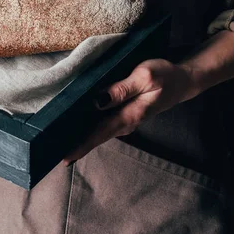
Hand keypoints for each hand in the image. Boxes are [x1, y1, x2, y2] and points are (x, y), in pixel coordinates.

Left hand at [62, 58, 199, 165]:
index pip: (99, 134)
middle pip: (94, 136)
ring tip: (54, 140)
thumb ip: (121, 89)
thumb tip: (97, 101)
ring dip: (78, 136)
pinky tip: (72, 124)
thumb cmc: (165, 76)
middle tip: (50, 151)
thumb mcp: (145, 76)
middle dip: (73, 144)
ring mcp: (123, 119)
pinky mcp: (122, 113)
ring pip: (96, 131)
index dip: (80, 146)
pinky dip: (87, 125)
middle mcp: (124, 122)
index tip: (63, 157)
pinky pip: (101, 122)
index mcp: (129, 116)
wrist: (184, 80)